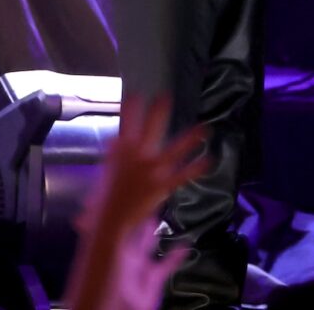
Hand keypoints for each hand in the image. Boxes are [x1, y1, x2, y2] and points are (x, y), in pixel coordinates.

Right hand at [78, 96, 210, 234]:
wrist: (112, 219)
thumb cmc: (106, 198)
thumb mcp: (105, 171)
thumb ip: (112, 154)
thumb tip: (113, 139)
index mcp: (121, 151)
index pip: (126, 124)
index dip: (130, 109)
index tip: (136, 94)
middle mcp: (138, 155)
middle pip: (150, 129)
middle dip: (158, 113)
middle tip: (166, 97)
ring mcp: (152, 170)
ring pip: (174, 150)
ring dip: (190, 138)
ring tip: (204, 128)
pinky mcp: (163, 185)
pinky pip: (183, 174)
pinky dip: (196, 168)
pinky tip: (208, 160)